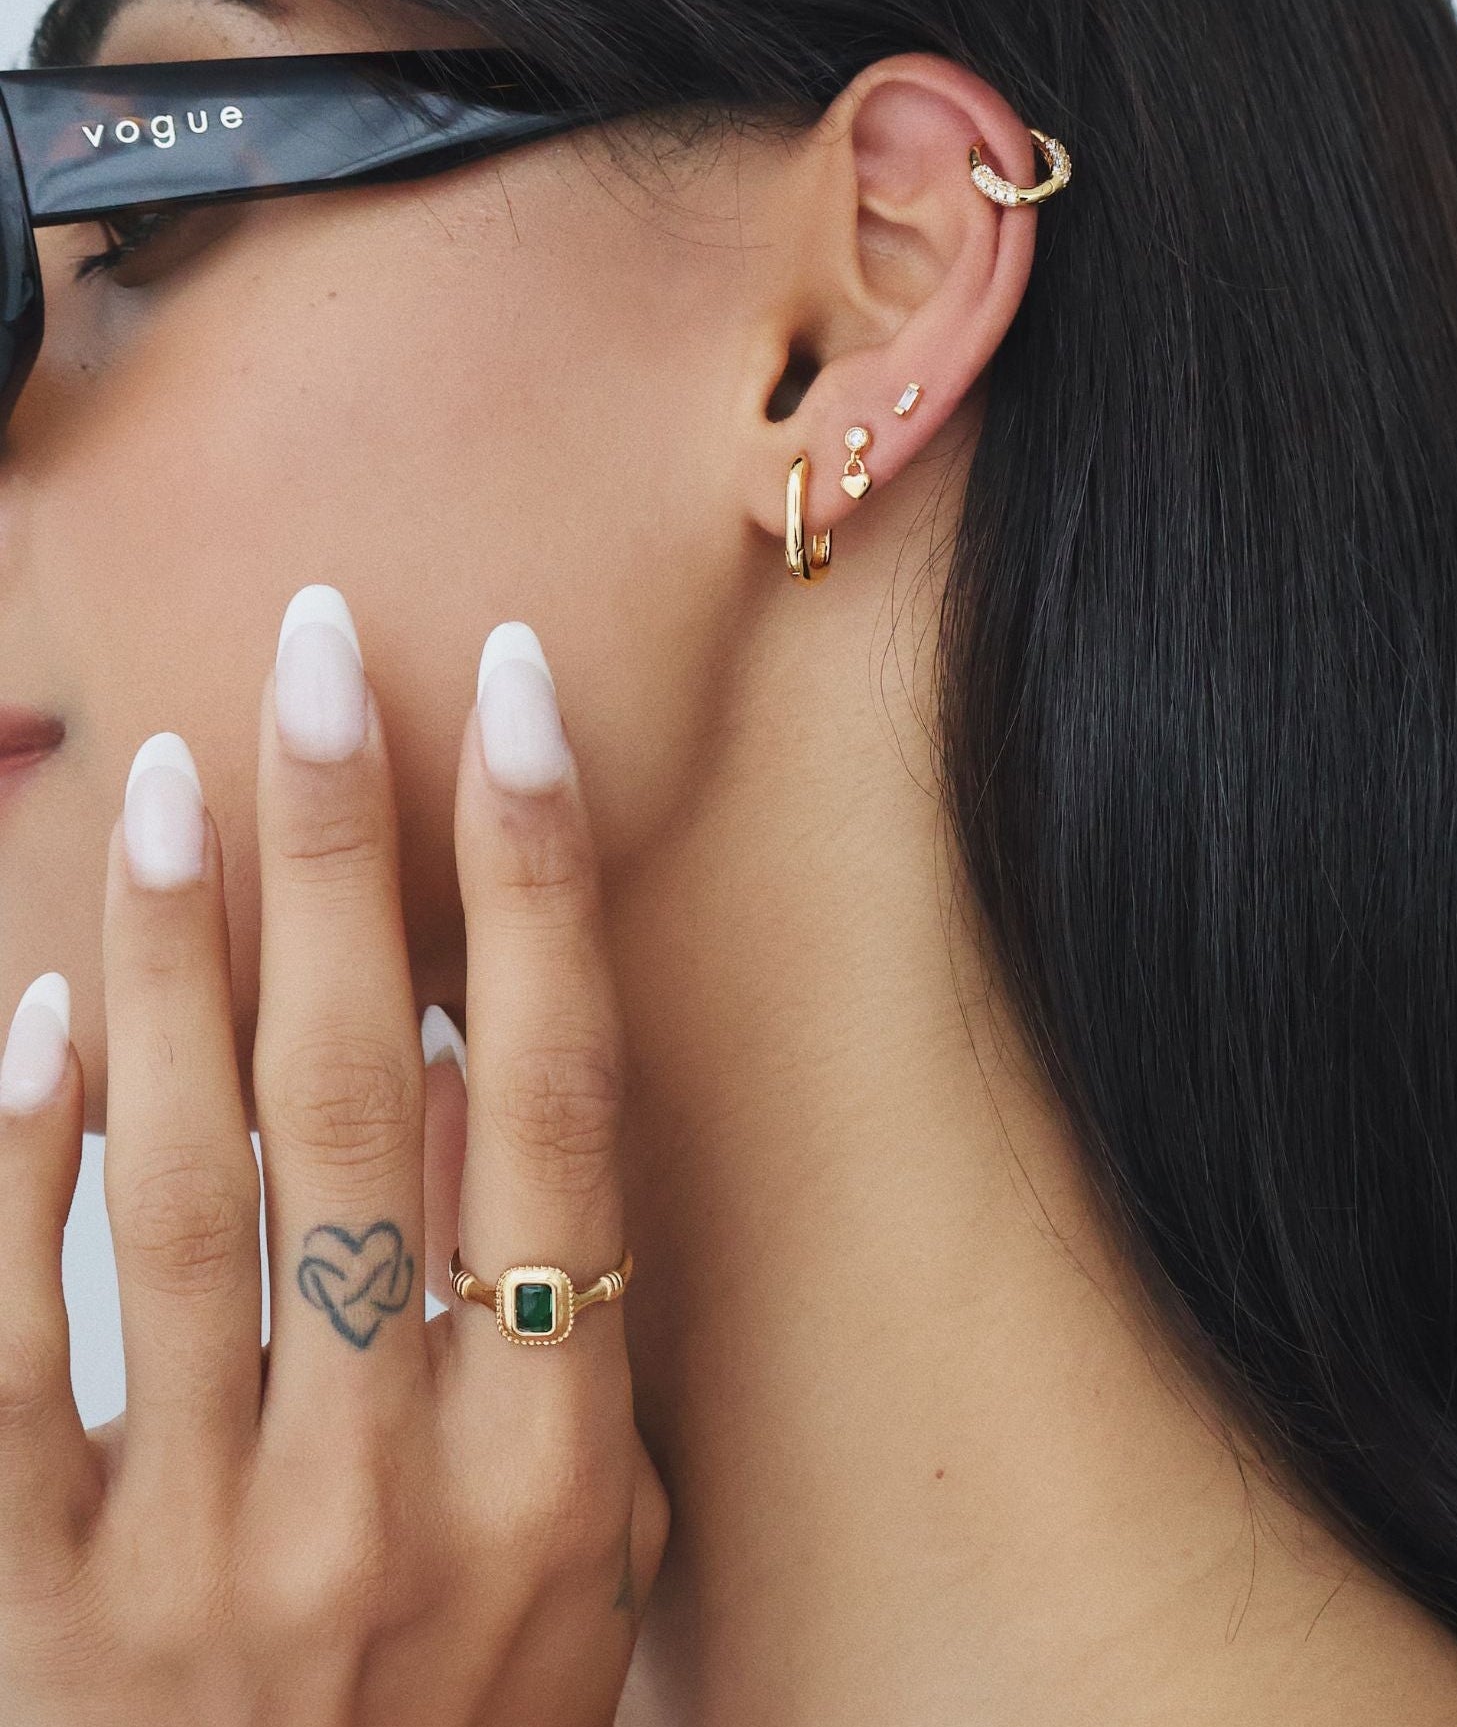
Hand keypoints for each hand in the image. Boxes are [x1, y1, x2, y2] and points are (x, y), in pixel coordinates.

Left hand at [0, 587, 669, 1724]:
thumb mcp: (587, 1553)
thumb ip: (561, 1323)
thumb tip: (492, 1072)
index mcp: (553, 1462)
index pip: (562, 1109)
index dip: (539, 888)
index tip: (518, 705)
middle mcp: (397, 1483)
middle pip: (374, 1103)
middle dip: (345, 853)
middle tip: (316, 656)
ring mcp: (212, 1552)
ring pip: (192, 1192)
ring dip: (179, 963)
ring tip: (168, 778)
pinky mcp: (42, 1612)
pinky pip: (11, 1361)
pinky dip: (18, 1175)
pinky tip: (31, 1021)